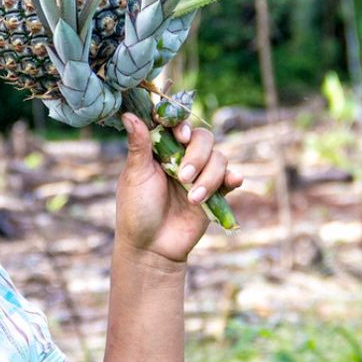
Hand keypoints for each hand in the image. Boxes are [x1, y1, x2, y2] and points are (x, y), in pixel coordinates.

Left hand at [114, 113, 243, 264]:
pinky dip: (233, 177)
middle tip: (183, 177)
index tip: (180, 136)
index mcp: (161, 149)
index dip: (182, 126)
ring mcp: (200, 175)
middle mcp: (182, 158)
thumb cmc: (137, 210)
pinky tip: (232, 181)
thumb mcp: (136, 175)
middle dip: (197, 156)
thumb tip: (128, 114)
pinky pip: (230, 178)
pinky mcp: (214, 194)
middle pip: (203, 139)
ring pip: (219, 158)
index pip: (177, 125)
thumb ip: (138, 145)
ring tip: (192, 199)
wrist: (152, 248)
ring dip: (209, 177)